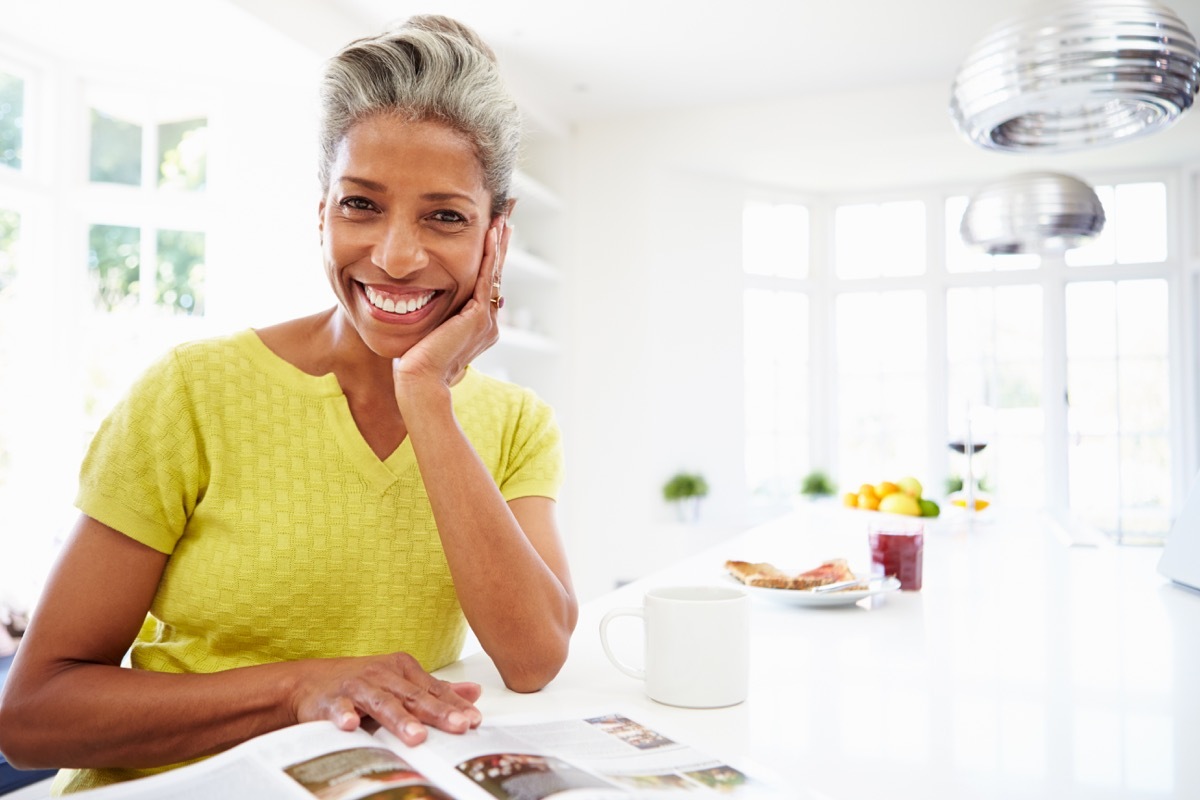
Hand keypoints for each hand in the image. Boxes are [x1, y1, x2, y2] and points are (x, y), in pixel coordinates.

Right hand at [292, 652, 482, 744]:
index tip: (473, 720)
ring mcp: (356, 686)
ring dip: (399, 719)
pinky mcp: (330, 700)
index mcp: (403, 670)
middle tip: (458, 726)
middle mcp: (382, 675)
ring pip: (382, 703)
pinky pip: (339, 708)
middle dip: (437, 712)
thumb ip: (435, 691)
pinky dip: (343, 715)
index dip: (454, 705)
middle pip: (414, 696)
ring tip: (416, 736)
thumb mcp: (400, 683)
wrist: (310, 682)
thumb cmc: (361, 684)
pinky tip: (349, 726)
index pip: (434, 690)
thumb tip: (474, 692)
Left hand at [392, 217, 510, 398]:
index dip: (490, 259)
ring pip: (494, 274)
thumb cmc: (415, 362)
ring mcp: (486, 320)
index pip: (486, 284)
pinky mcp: (478, 317)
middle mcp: (488, 322)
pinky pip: (486, 278)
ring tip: (502, 219)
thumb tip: (426, 302)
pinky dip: (489, 255)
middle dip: (500, 246)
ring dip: (498, 244)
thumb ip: (436, 317)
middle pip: (496, 275)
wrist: (419, 380)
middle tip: (505, 219)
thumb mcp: (428, 333)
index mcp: (478, 326)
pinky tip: (490, 235)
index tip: (491, 235)